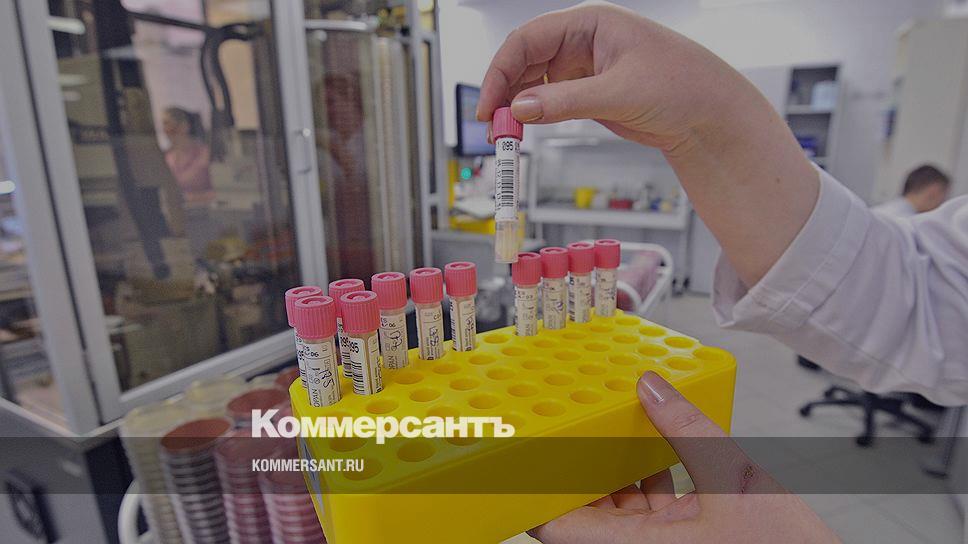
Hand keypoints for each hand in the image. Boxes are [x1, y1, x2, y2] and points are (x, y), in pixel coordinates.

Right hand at [477, 1, 748, 152]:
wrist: (710, 116)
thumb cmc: (681, 86)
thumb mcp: (619, 93)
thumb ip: (565, 101)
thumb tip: (519, 108)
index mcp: (590, 22)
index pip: (528, 39)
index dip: (501, 70)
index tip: (489, 104)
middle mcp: (582, 41)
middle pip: (524, 60)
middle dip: (504, 90)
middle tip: (492, 124)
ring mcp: (583, 67)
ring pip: (533, 82)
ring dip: (515, 105)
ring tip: (505, 133)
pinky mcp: (587, 93)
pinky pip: (548, 100)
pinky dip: (533, 115)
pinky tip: (524, 129)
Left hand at [529, 372, 840, 543]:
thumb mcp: (736, 480)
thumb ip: (688, 430)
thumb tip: (652, 387)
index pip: (558, 525)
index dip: (530, 488)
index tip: (518, 450)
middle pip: (585, 509)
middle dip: (575, 465)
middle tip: (567, 419)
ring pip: (616, 506)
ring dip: (611, 467)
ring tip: (608, 422)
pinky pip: (646, 508)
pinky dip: (646, 476)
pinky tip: (654, 444)